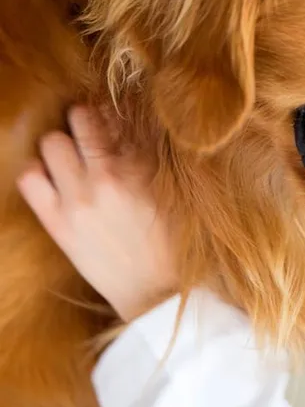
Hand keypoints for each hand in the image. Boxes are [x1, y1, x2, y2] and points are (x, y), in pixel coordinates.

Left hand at [16, 106, 178, 321]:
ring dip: (59, 146)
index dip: (111, 114)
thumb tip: (128, 127)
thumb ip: (150, 158)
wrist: (157, 293)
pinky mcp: (58, 222)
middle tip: (90, 139)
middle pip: (77, 119)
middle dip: (83, 124)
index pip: (115, 116)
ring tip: (71, 161)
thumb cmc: (173, 243)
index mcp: (142, 168)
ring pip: (49, 143)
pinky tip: (54, 181)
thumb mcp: (172, 194)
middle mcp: (107, 176)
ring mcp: (77, 199)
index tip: (112, 122)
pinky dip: (38, 172)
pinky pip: (29, 178)